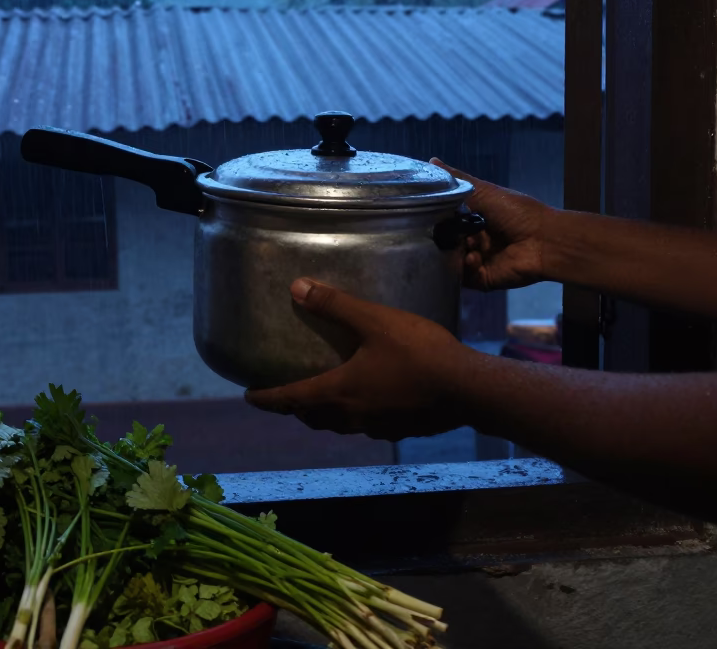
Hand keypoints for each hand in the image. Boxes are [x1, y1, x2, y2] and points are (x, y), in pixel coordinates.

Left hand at [245, 279, 477, 440]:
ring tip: (317, 400)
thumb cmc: (419, 353)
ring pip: (336, 425)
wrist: (468, 391)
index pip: (289, 399)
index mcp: (338, 392)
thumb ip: (336, 305)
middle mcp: (351, 416)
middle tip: (282, 395)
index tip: (248, 396)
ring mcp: (376, 426)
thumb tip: (297, 288)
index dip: (266, 398)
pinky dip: (350, 416)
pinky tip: (363, 403)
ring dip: (320, 415)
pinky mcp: (398, 428)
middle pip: (311, 416)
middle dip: (293, 408)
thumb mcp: (375, 321)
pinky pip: (362, 425)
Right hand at [431, 158, 552, 290]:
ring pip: (452, 260)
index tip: (424, 214)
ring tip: (463, 244)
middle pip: (446, 242)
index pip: (446, 221)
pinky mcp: (482, 279)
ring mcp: (478, 260)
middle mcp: (474, 240)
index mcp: (474, 220)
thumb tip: (431, 159)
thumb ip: (457, 180)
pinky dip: (466, 268)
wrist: (544, 240)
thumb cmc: (516, 212)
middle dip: (443, 238)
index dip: (435, 218)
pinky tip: (474, 257)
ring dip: (454, 253)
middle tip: (441, 233)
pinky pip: (464, 277)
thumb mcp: (484, 191)